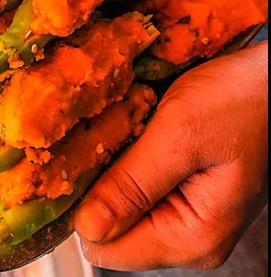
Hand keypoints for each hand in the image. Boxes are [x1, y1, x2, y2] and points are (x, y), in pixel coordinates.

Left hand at [74, 41, 268, 270]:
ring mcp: (186, 219)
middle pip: (108, 232)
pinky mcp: (180, 196)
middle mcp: (189, 239)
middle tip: (107, 141)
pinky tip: (134, 134)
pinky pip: (132, 190)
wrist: (270, 79)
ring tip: (126, 133)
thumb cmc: (239, 100)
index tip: (78, 166)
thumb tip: (86, 228)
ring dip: (108, 171)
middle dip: (95, 189)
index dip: (83, 211)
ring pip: (116, 209)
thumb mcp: (179, 136)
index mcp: (193, 238)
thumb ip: (132, 185)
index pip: (107, 250)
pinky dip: (123, 163)